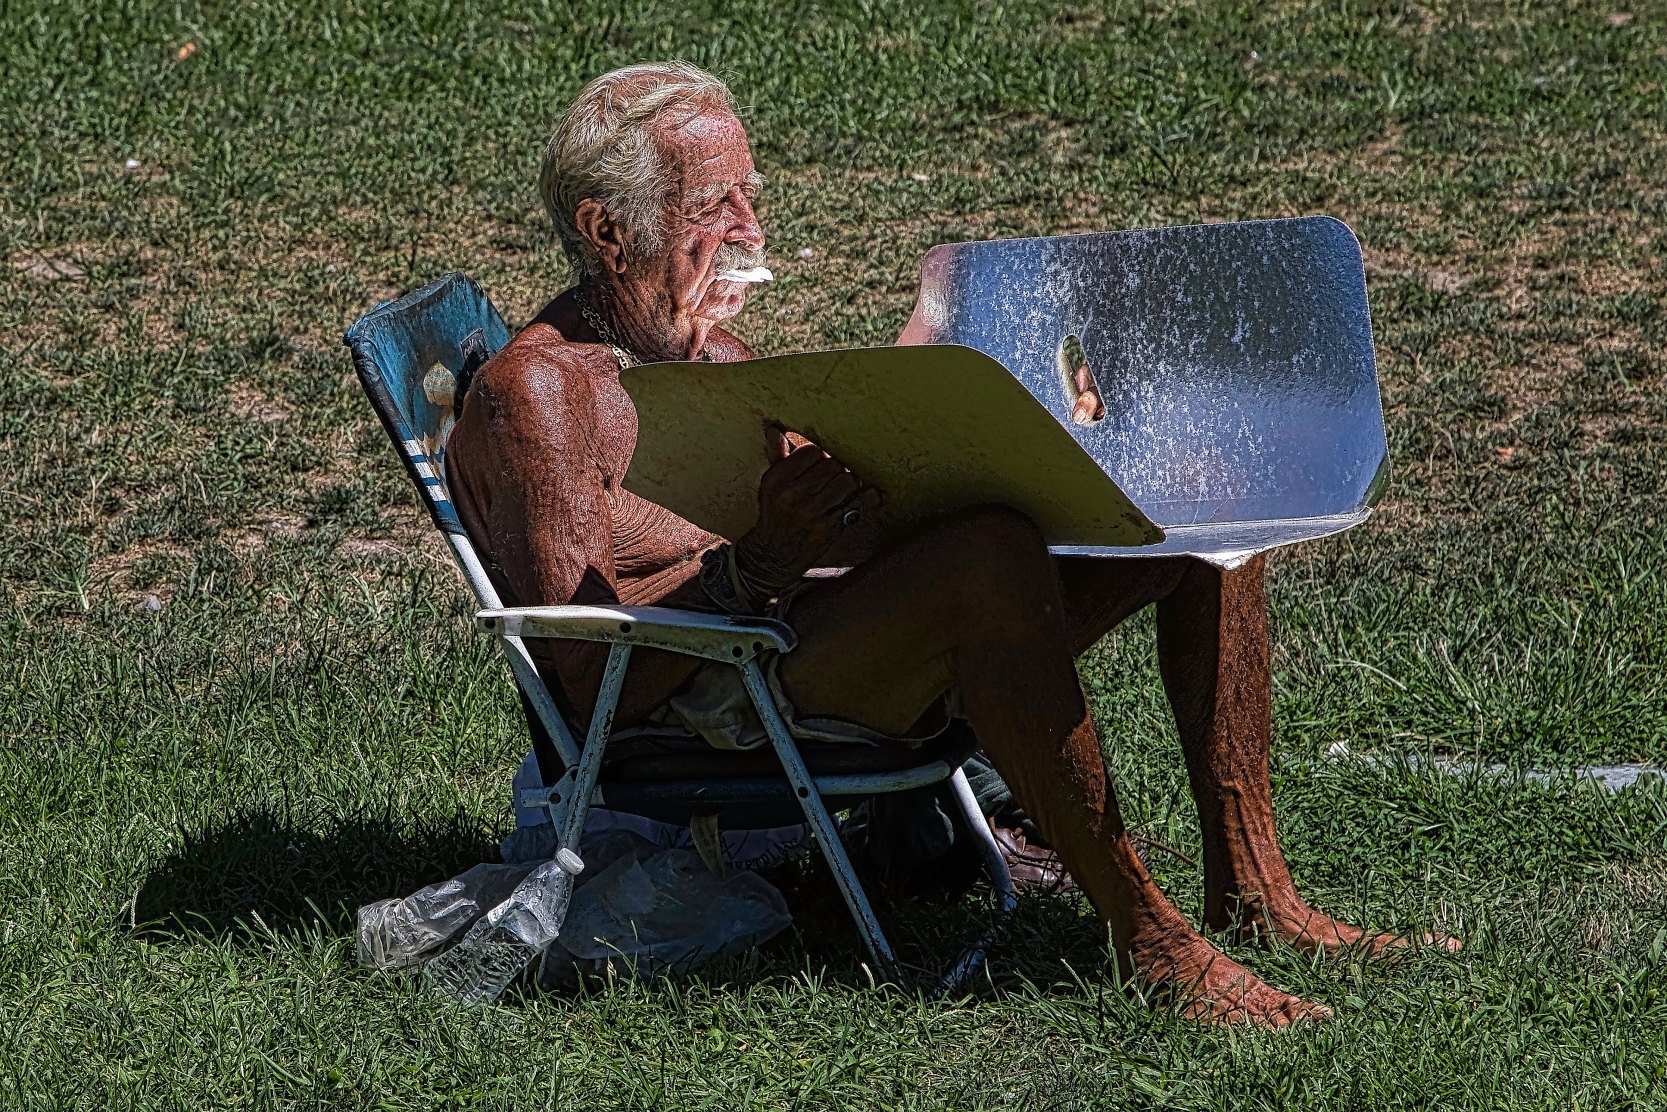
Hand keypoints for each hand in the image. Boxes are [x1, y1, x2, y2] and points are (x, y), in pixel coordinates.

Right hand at [736, 426, 880, 593]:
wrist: (773, 555)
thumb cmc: (776, 514)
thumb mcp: (771, 486)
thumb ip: (777, 456)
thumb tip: (774, 430)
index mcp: (777, 480)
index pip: (812, 451)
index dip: (821, 456)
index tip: (821, 465)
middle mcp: (792, 495)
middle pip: (833, 464)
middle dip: (837, 469)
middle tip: (835, 478)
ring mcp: (811, 513)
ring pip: (847, 482)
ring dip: (850, 484)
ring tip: (842, 490)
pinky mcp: (827, 528)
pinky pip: (856, 505)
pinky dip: (864, 500)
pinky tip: (864, 498)